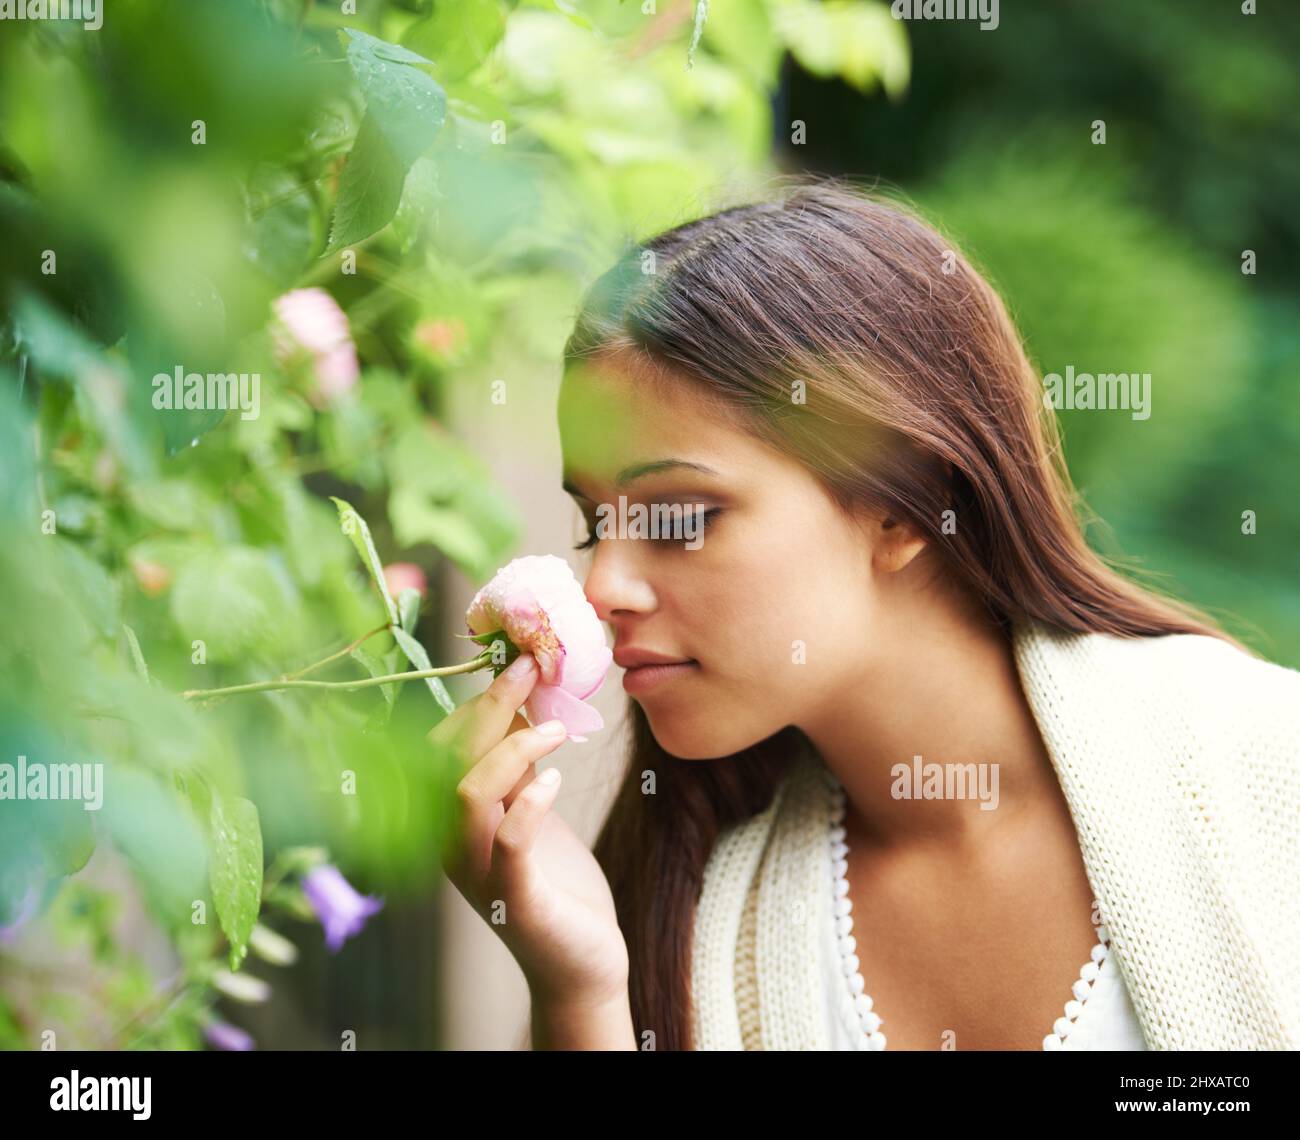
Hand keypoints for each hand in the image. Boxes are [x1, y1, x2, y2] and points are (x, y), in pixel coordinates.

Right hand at [434, 653, 629, 1008]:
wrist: (582, 961)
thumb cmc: (557, 881)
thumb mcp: (532, 809)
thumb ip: (515, 765)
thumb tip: (517, 699)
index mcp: (449, 819)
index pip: (438, 746)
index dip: (473, 699)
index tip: (516, 662)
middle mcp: (451, 845)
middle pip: (447, 760)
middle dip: (488, 705)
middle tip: (531, 668)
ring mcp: (479, 875)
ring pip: (468, 794)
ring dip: (512, 747)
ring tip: (556, 729)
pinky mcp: (515, 901)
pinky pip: (509, 843)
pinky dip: (530, 803)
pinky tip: (555, 780)